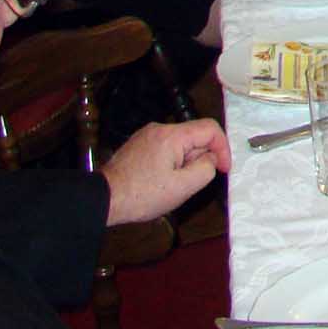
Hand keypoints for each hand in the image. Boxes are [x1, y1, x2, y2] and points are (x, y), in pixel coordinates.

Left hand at [101, 119, 229, 225]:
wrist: (104, 199)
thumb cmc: (142, 195)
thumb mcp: (183, 187)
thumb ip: (206, 168)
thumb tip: (210, 158)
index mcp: (172, 135)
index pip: (210, 129)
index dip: (223, 148)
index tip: (223, 169)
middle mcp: (159, 129)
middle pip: (195, 136)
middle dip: (200, 158)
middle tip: (191, 183)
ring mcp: (147, 135)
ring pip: (181, 143)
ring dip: (186, 162)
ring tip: (173, 185)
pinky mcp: (139, 144)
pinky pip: (166, 147)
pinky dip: (172, 161)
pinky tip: (161, 181)